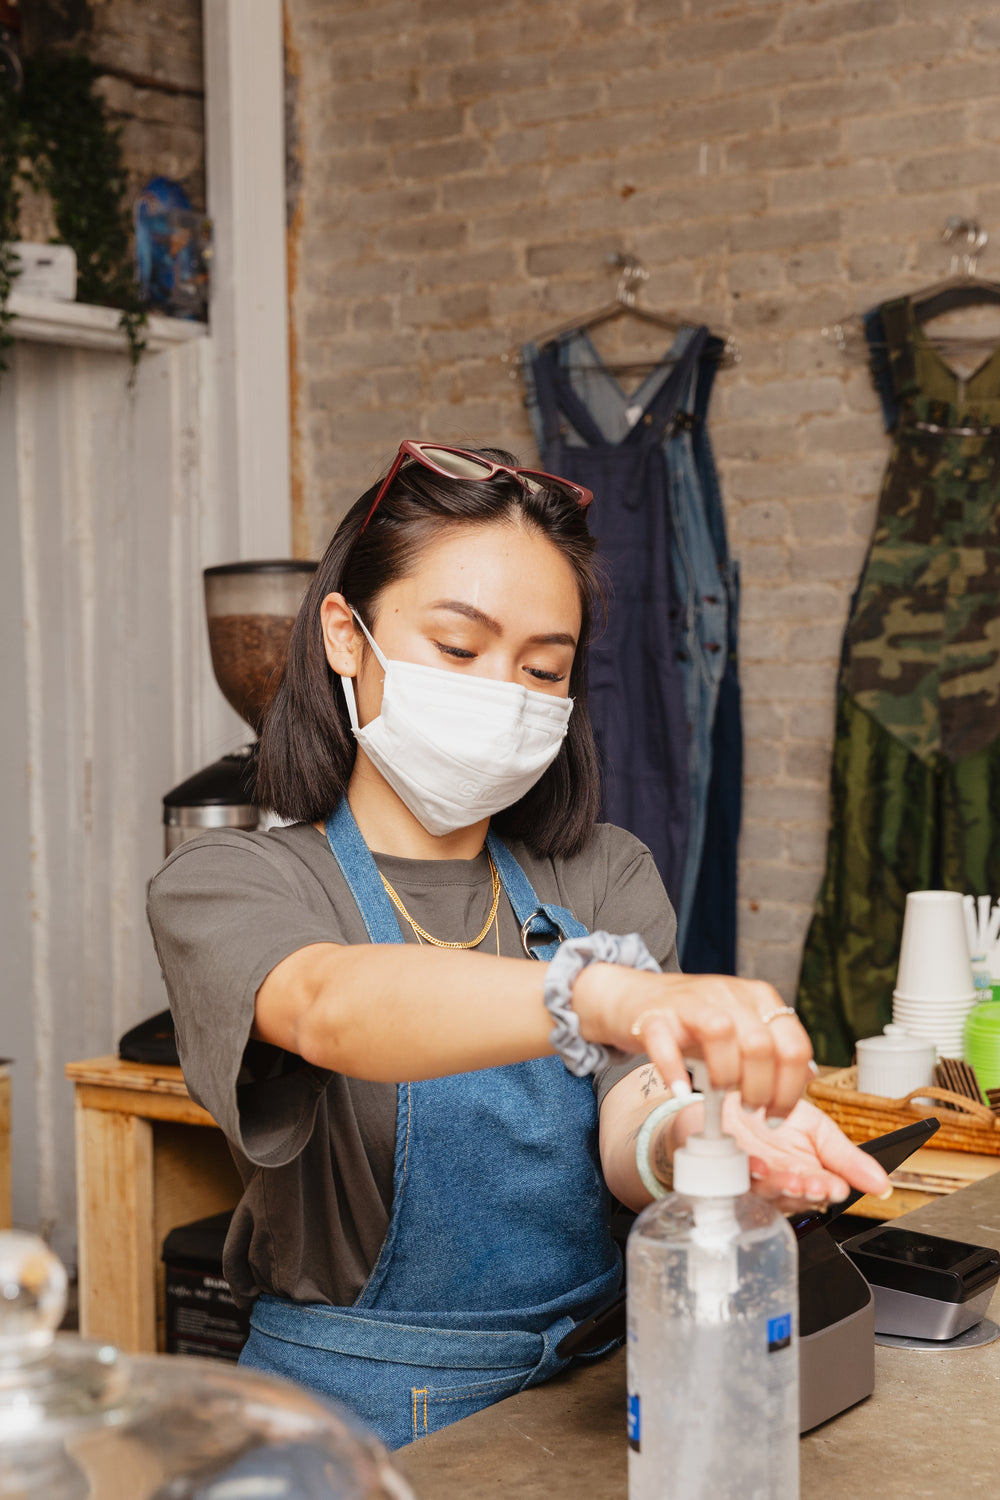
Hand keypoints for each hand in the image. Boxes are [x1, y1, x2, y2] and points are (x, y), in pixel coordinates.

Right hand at [573, 966, 812, 1119]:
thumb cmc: (693, 1021)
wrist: (634, 996)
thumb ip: (774, 1049)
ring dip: (726, 1075)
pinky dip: (674, 1070)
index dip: (791, 1090)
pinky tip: (681, 1091)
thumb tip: (810, 1076)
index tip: (777, 1116)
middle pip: (762, 1045)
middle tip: (750, 1110)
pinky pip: (665, 1041)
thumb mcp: (742, 1027)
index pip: (794, 1046)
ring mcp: (690, 1002)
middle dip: (761, 1090)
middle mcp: (729, 994)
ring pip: (722, 1032)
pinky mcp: (654, 1015)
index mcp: (759, 998)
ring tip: (720, 1095)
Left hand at [673, 1095, 891, 1210]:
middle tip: (814, 1184)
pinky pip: (734, 1173)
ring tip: (790, 1177)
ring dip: (779, 1185)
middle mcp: (778, 1184)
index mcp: (805, 1178)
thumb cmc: (773, 1117)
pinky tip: (755, 1165)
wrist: (731, 1096)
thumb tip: (882, 1184)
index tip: (835, 1187)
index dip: (827, 1190)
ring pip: (766, 1189)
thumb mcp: (819, 1131)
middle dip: (805, 1191)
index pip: (821, 1191)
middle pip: (794, 1195)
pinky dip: (745, 1170)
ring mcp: (750, 1179)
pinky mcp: (724, 1167)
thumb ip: (848, 1159)